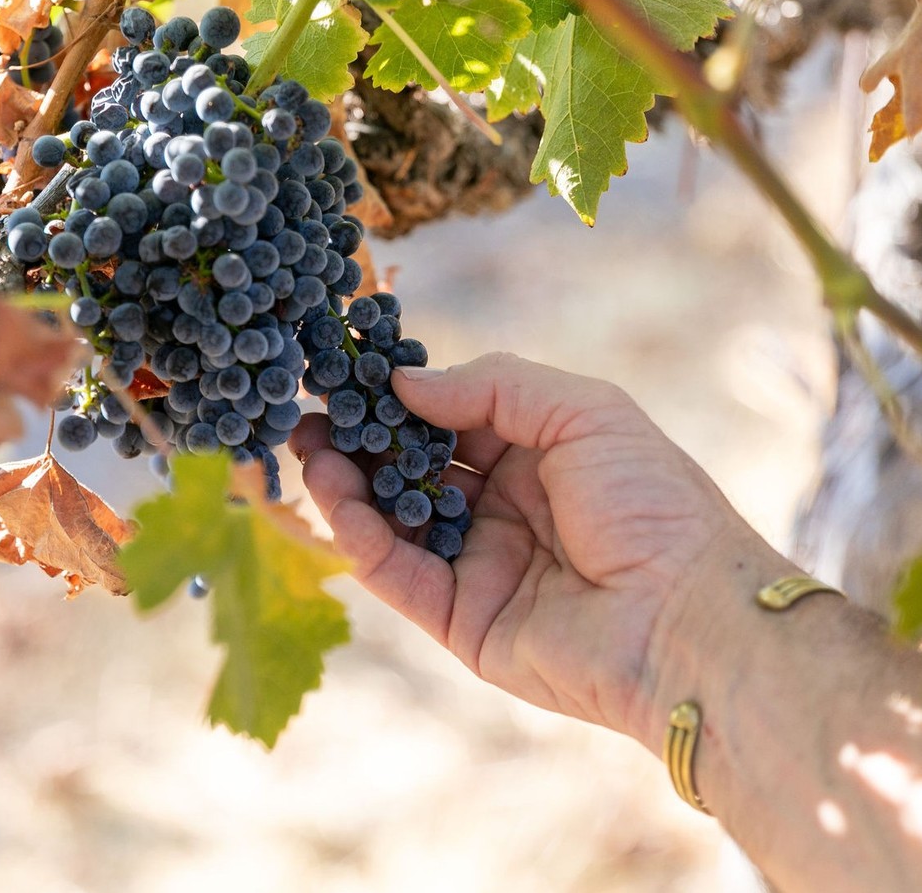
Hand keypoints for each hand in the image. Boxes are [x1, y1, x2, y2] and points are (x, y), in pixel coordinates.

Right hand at [290, 352, 762, 744]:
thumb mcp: (584, 413)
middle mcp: (502, 510)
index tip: (349, 375)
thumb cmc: (652, 504)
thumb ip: (492, 387)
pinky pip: (398, 575)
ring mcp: (478, 566)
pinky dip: (362, 537)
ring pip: (394, 521)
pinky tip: (339, 500)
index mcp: (537, 457)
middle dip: (359, 442)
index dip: (400, 399)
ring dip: (348, 487)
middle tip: (307, 416)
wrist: (688, 620)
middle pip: (411, 470)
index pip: (450, 421)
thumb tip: (406, 383)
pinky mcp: (460, 621)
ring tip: (312, 453)